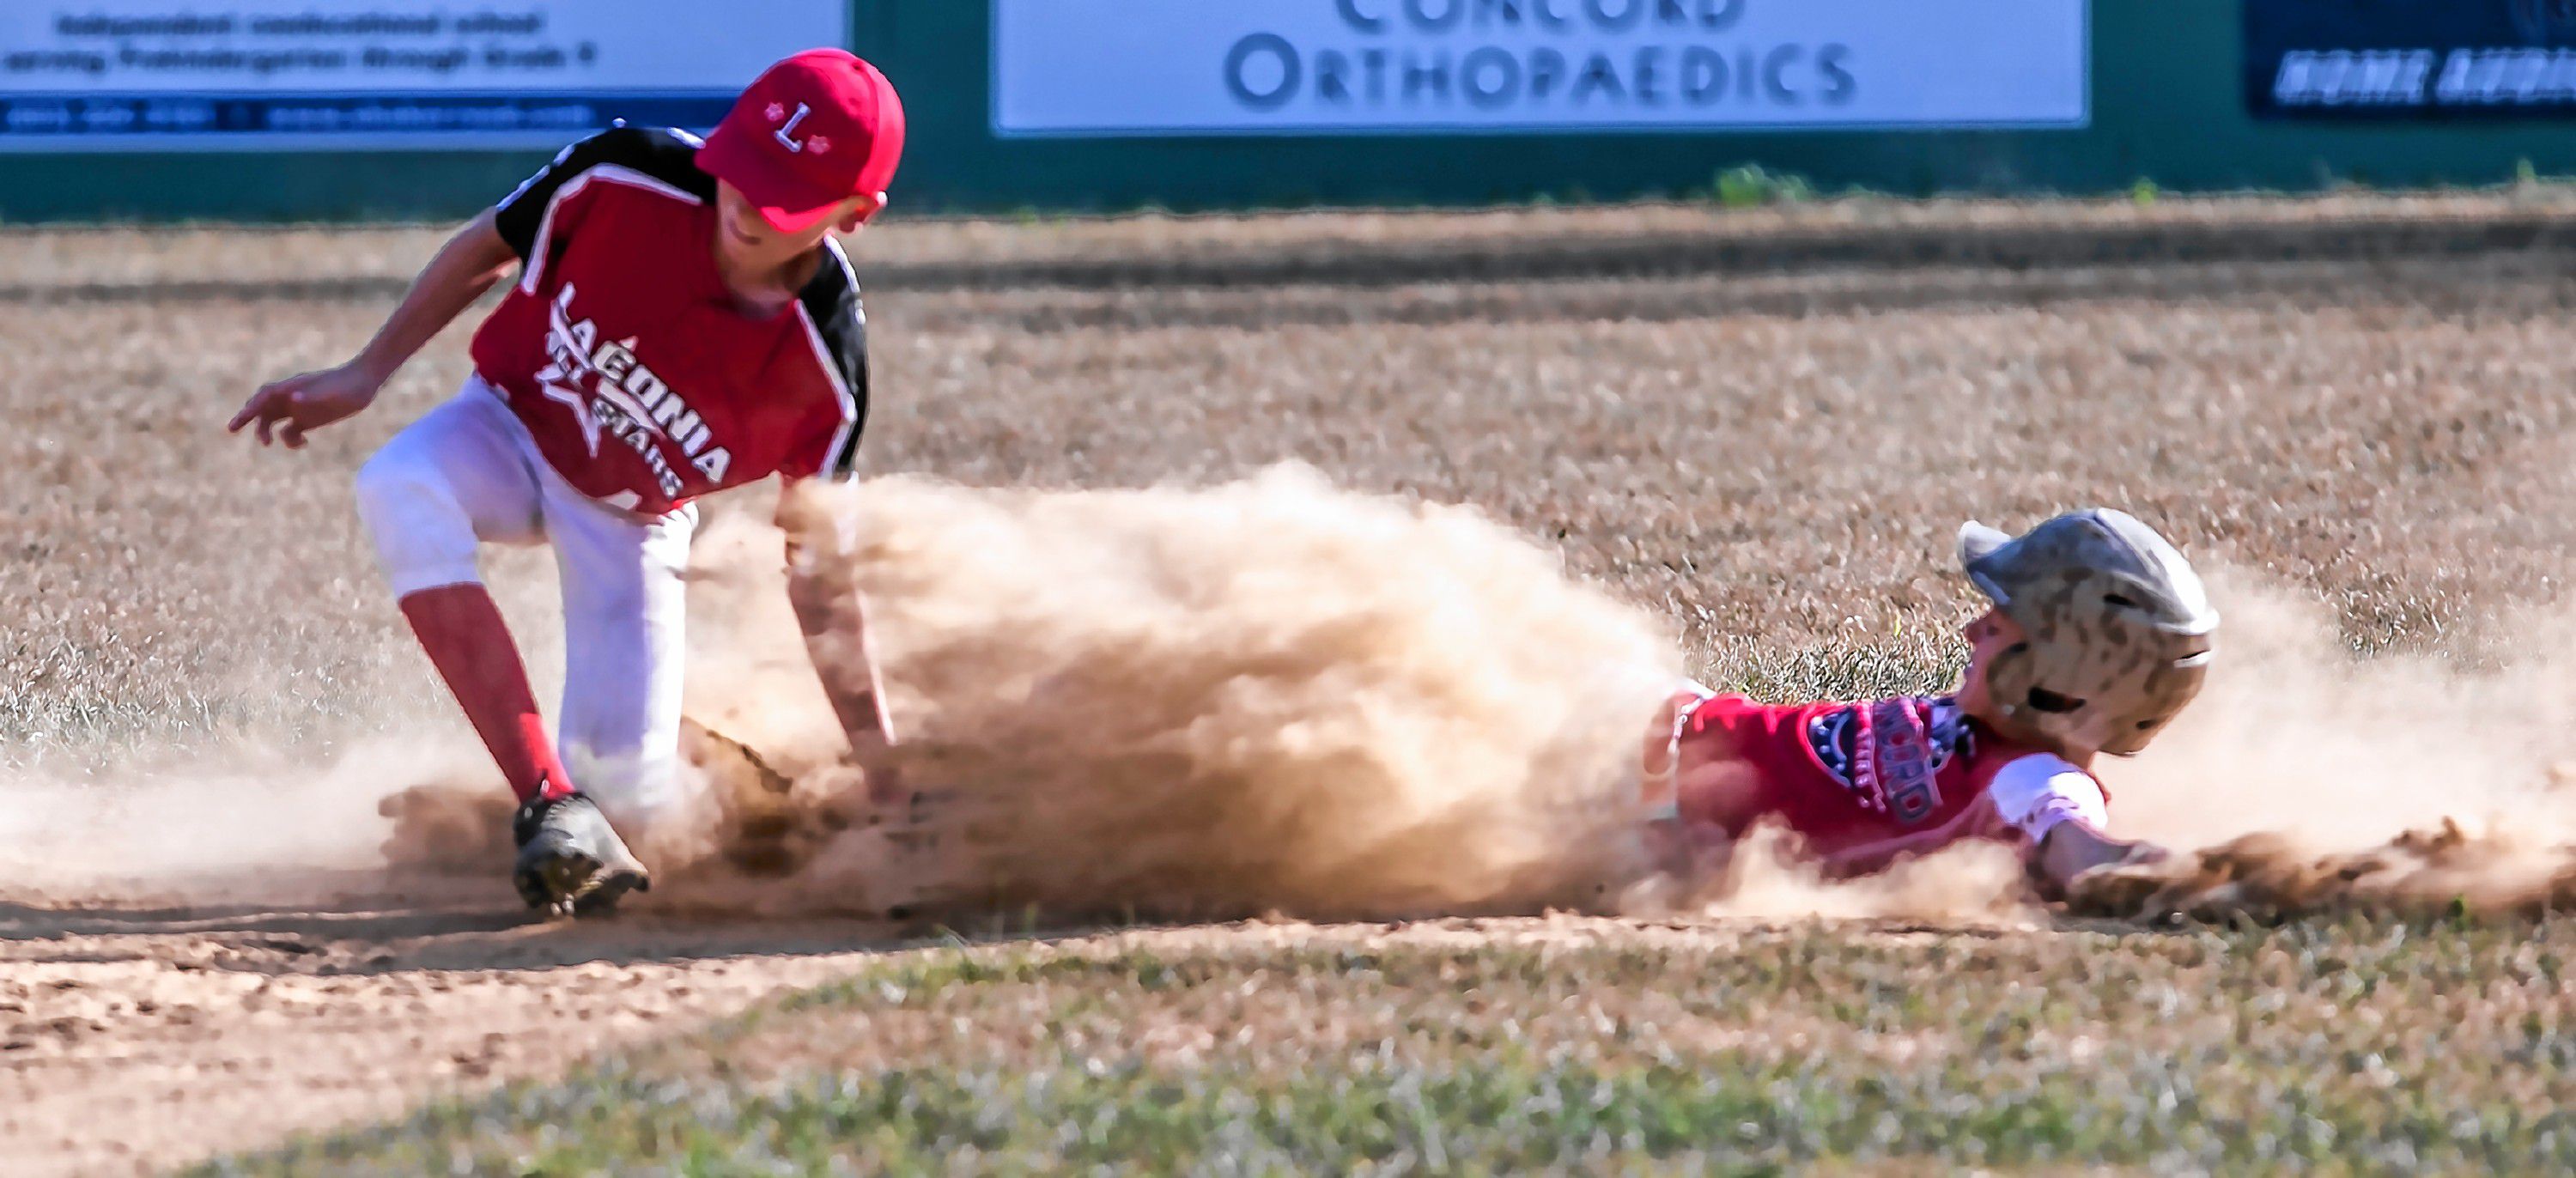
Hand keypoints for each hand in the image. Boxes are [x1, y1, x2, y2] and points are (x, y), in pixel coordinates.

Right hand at [229, 362, 383, 447]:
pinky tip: (303, 443)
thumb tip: (293, 398)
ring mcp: (300, 408)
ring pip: (273, 421)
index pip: (263, 396)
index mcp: (293, 387)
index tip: (238, 419)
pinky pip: (291, 431)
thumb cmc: (349, 384)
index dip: (248, 407)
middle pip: (262, 408)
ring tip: (267, 443)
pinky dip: (291, 439)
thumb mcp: (332, 391)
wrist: (366, 381)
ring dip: (266, 431)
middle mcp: (292, 398)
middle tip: (232, 429)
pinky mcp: (310, 419)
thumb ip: (313, 396)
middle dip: (247, 418)